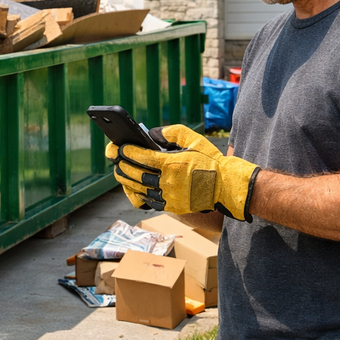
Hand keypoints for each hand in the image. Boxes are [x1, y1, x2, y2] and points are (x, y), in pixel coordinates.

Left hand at [106, 124, 260, 221]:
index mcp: (172, 164)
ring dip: (127, 180)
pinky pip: (149, 201)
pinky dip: (138, 194)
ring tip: (119, 172)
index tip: (118, 147)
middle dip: (122, 165)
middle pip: (137, 174)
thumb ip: (171, 132)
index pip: (143, 157)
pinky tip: (132, 187)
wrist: (226, 186)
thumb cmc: (210, 160)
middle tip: (113, 158)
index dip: (128, 152)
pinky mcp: (173, 207)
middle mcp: (168, 182)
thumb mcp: (193, 139)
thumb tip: (151, 133)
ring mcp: (170, 197)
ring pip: (140, 189)